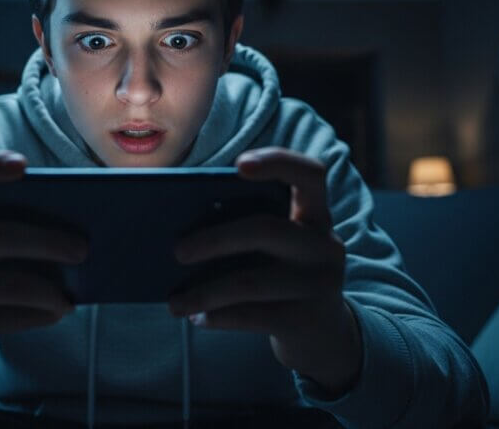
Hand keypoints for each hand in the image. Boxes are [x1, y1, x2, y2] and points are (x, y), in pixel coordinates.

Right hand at [0, 149, 87, 380]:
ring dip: (50, 290)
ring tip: (74, 292)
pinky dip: (40, 314)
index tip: (23, 166)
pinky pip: (8, 317)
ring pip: (9, 285)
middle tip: (83, 249)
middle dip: (47, 242)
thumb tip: (78, 223)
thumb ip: (14, 222)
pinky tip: (60, 310)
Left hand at [167, 147, 361, 394]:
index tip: (239, 165)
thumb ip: (247, 227)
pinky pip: (252, 315)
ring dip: (204, 291)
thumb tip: (182, 229)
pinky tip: (197, 318)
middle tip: (177, 251)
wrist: (322, 335)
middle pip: (265, 230)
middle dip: (214, 239)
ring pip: (251, 282)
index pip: (310, 174)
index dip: (278, 163)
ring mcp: (319, 284)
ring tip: (174, 303)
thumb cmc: (281, 276)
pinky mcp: (307, 320)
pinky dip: (217, 316)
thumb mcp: (276, 248)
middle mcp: (324, 245)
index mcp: (314, 214)